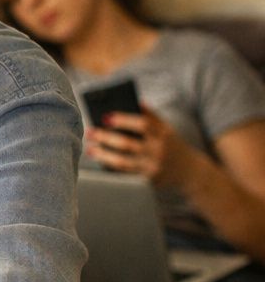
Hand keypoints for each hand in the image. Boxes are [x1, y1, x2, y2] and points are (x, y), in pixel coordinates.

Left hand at [84, 106, 198, 188]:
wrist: (191, 172)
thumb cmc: (171, 145)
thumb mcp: (166, 129)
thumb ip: (151, 116)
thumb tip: (134, 101)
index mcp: (163, 134)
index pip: (142, 124)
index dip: (123, 120)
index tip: (105, 117)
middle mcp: (158, 150)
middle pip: (127, 144)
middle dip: (105, 137)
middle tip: (89, 132)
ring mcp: (153, 167)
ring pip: (123, 162)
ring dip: (103, 155)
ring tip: (90, 149)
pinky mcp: (148, 181)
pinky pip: (125, 174)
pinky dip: (111, 168)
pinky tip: (100, 161)